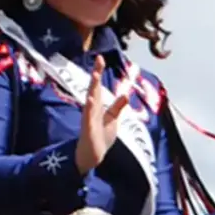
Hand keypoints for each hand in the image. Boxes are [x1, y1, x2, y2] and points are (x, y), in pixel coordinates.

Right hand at [75, 57, 128, 174]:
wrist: (93, 156)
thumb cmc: (101, 137)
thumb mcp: (112, 120)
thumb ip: (117, 107)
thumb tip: (126, 94)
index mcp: (97, 106)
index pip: (98, 86)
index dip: (98, 72)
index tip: (100, 58)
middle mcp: (92, 109)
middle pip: (94, 89)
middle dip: (96, 75)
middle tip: (98, 60)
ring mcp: (89, 119)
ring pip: (91, 101)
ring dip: (93, 88)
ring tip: (95, 75)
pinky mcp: (89, 130)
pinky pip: (89, 118)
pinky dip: (89, 109)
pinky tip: (89, 100)